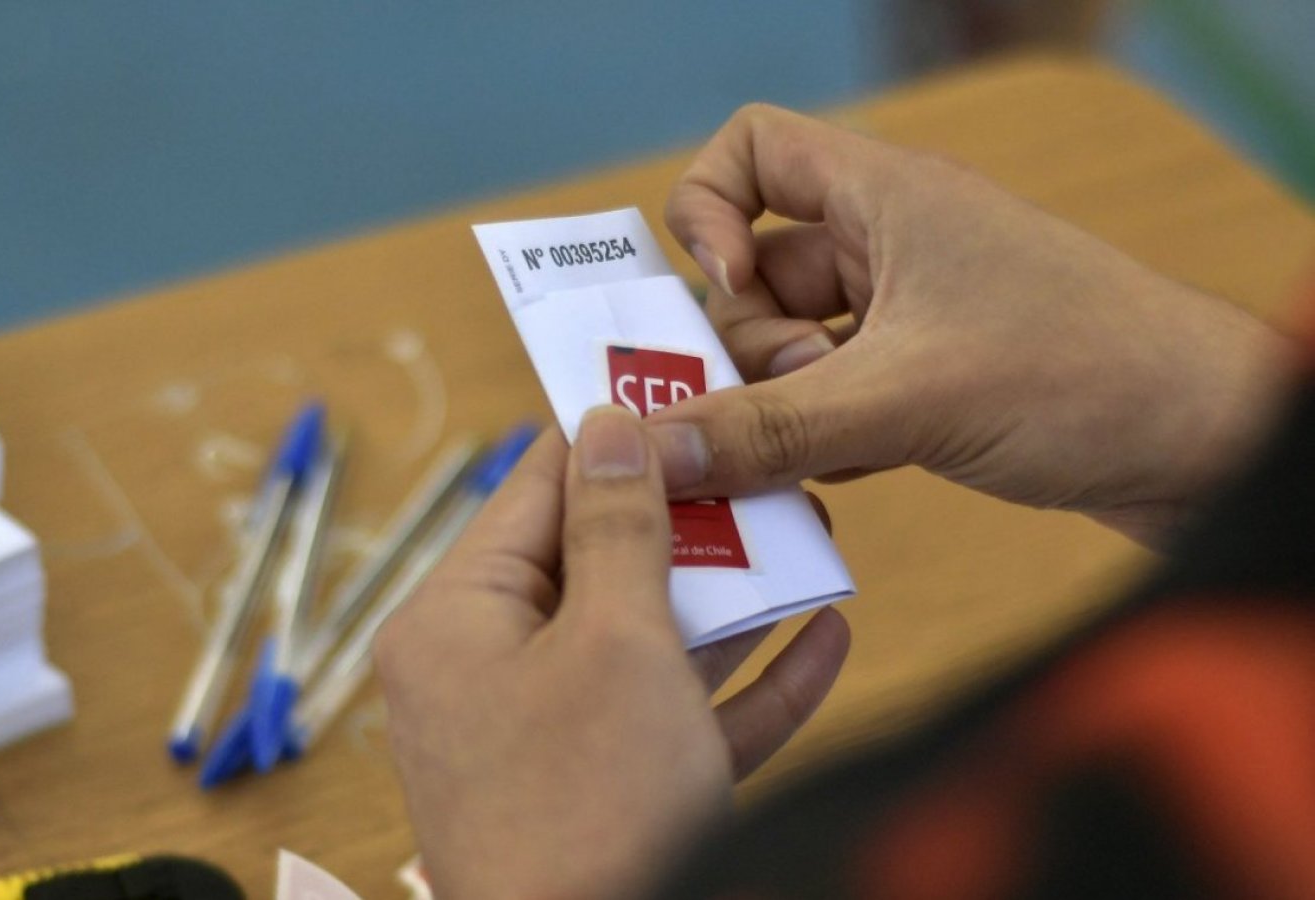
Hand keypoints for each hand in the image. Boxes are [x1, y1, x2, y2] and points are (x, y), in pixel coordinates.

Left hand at [376, 409, 849, 899]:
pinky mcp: (605, 795)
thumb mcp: (614, 642)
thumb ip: (618, 525)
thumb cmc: (585, 809)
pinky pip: (675, 720)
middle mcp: (489, 671)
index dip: (616, 431)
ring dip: (731, 597)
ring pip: (646, 640)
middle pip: (598, 562)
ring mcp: (547, 738)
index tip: (688, 383)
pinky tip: (825, 641)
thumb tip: (612, 420)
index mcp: (458, 619)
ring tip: (811, 538)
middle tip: (773, 469)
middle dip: (694, 521)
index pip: (537, 488)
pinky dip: (743, 687)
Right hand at [648, 105, 1294, 546]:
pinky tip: (856, 479)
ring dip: (785, 409)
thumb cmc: (1085, 378)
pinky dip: (822, 441)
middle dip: (749, 350)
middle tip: (794, 399)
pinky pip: (828, 401)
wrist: (1211, 448)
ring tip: (841, 449)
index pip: (751, 151)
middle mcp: (888, 245)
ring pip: (787, 351)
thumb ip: (767, 426)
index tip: (725, 290)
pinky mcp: (926, 381)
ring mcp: (908, 316)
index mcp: (884, 198)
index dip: (706, 212)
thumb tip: (649, 449)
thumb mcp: (902, 400)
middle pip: (750, 275)